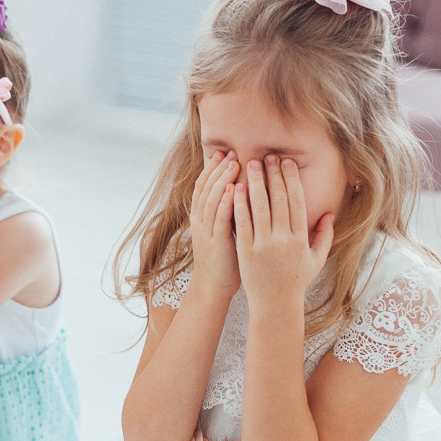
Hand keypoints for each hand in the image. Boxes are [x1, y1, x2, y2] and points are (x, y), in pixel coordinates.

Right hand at [189, 150, 241, 302]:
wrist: (213, 288)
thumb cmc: (223, 261)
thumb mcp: (222, 233)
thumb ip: (227, 214)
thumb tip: (240, 194)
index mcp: (201, 218)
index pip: (204, 187)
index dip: (212, 170)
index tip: (224, 154)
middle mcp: (200, 221)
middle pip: (206, 188)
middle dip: (218, 169)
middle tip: (231, 153)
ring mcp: (206, 231)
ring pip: (212, 199)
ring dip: (223, 179)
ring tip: (234, 163)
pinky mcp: (216, 242)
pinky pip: (220, 217)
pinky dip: (226, 200)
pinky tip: (234, 187)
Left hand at [233, 155, 333, 307]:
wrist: (275, 305)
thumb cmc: (296, 282)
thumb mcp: (316, 259)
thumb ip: (324, 236)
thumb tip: (329, 213)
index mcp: (301, 238)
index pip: (296, 201)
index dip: (290, 180)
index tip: (286, 162)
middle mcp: (283, 239)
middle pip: (278, 200)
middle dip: (272, 175)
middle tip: (266, 155)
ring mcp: (264, 245)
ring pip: (259, 207)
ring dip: (255, 183)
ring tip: (249, 164)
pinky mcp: (246, 250)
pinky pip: (242, 223)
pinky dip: (239, 204)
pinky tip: (237, 188)